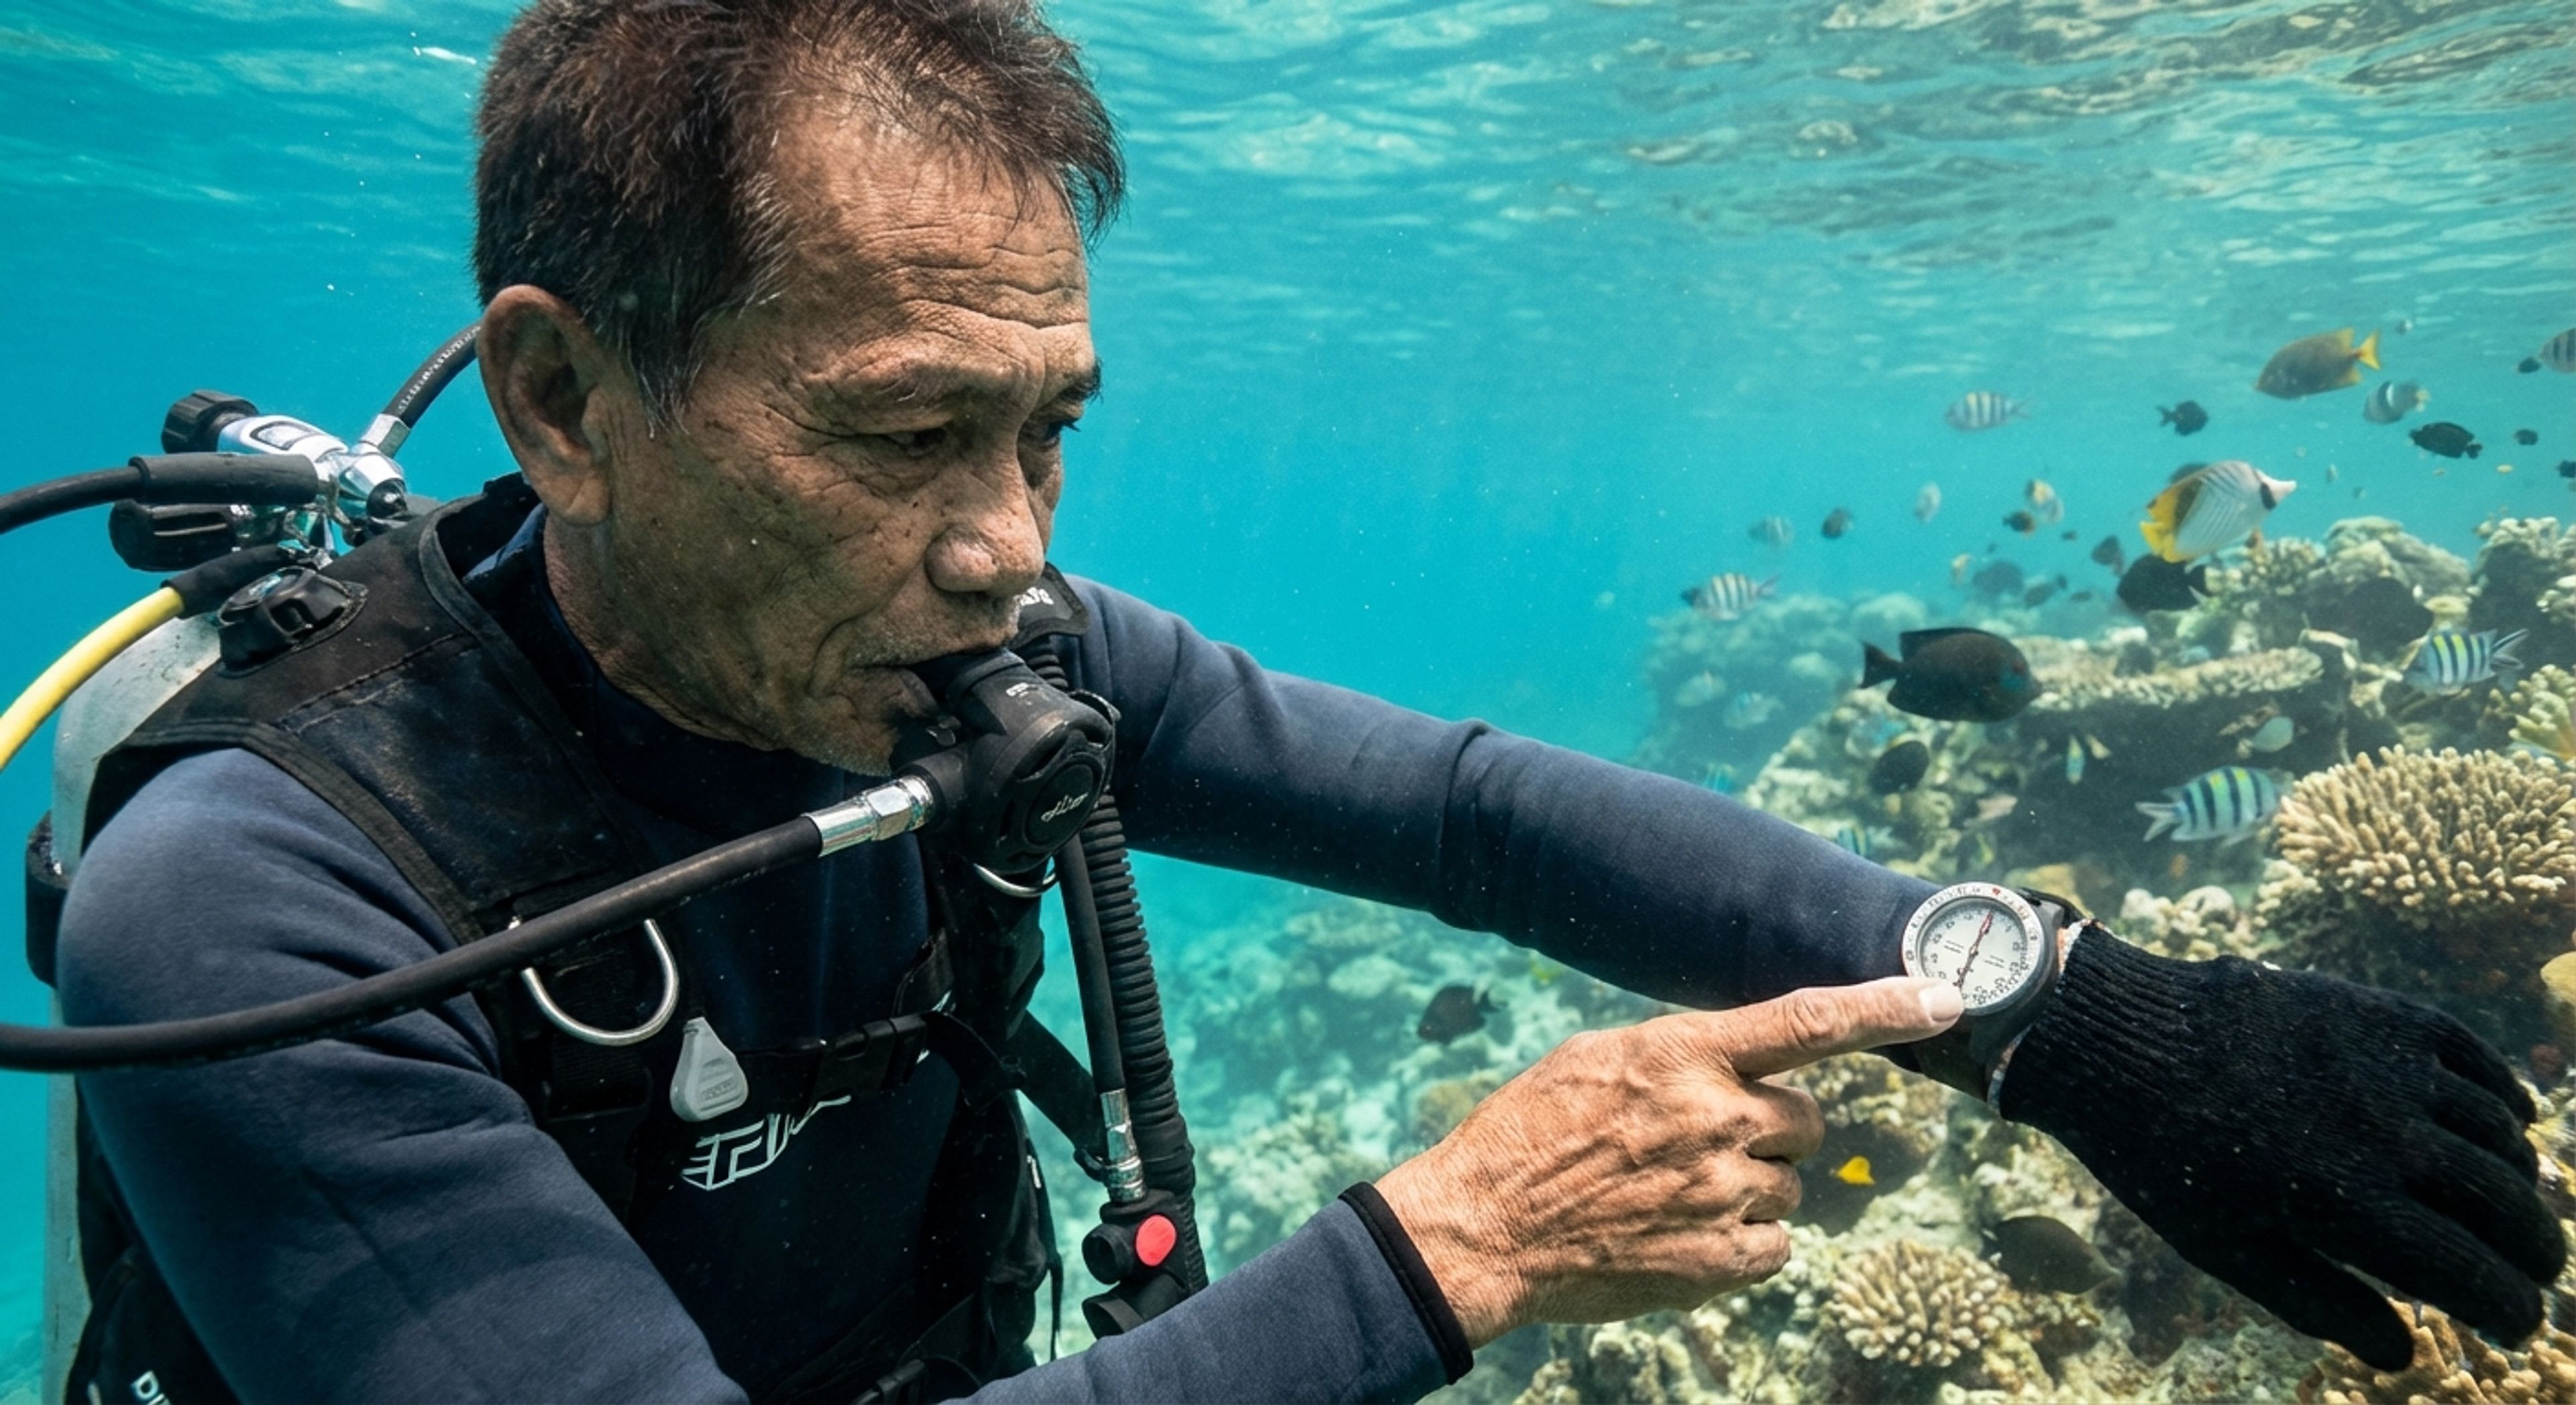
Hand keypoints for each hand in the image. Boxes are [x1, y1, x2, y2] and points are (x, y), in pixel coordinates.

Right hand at [1377, 976, 1962, 1344]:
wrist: (1484, 1227)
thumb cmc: (1529, 1131)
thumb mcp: (1597, 1058)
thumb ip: (1681, 1054)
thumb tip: (1743, 1058)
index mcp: (1683, 1055)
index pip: (1808, 1020)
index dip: (1885, 1007)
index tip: (1944, 998)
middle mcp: (1714, 1119)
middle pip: (1806, 1117)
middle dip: (1772, 1125)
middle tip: (1704, 1137)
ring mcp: (1720, 1193)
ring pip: (1791, 1182)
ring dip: (1749, 1184)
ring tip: (1674, 1189)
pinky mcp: (1718, 1260)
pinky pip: (1777, 1243)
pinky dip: (1744, 1239)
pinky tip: (1685, 1230)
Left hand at [2000, 934, 2565, 1370]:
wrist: (2116, 1038)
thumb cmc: (2161, 1154)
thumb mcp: (2226, 1248)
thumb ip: (2320, 1303)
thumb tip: (2403, 1354)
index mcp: (2353, 1208)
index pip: (2475, 1275)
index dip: (2509, 1308)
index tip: (2516, 1321)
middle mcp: (2391, 1137)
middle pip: (2507, 1204)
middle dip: (2535, 1248)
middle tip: (2535, 1268)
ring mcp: (2390, 1068)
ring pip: (2500, 1133)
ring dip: (2521, 1176)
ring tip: (2513, 1204)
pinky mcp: (2378, 1011)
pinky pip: (2472, 1055)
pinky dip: (2506, 1094)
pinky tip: (2515, 1121)